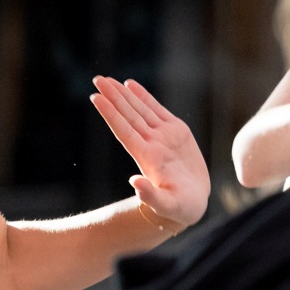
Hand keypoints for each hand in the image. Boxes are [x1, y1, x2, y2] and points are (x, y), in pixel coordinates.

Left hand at [90, 75, 210, 227]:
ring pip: (139, 110)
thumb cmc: (180, 209)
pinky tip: (130, 85)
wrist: (193, 204)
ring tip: (108, 80)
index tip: (96, 98)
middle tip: (98, 79)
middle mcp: (151, 143)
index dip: (111, 114)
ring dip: (124, 94)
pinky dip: (144, 96)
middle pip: (128, 116)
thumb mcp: (168, 206)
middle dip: (113, 97)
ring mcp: (163, 136)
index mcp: (147, 158)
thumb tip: (134, 182)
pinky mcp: (176, 132)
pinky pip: (157, 110)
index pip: (124, 131)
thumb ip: (151, 196)